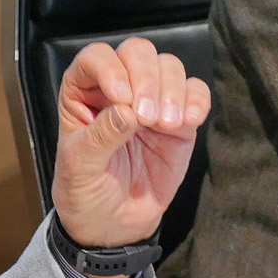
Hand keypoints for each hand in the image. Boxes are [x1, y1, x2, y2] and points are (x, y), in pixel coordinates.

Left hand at [48, 38, 210, 271]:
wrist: (112, 225)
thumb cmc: (85, 191)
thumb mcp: (80, 167)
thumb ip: (100, 137)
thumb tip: (126, 110)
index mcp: (83, 92)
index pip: (96, 57)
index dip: (110, 68)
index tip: (120, 97)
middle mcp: (118, 87)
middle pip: (138, 52)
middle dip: (146, 77)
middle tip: (146, 117)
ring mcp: (151, 101)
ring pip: (169, 67)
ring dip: (171, 90)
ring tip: (165, 124)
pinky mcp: (180, 121)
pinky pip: (196, 93)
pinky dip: (197, 101)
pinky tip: (189, 122)